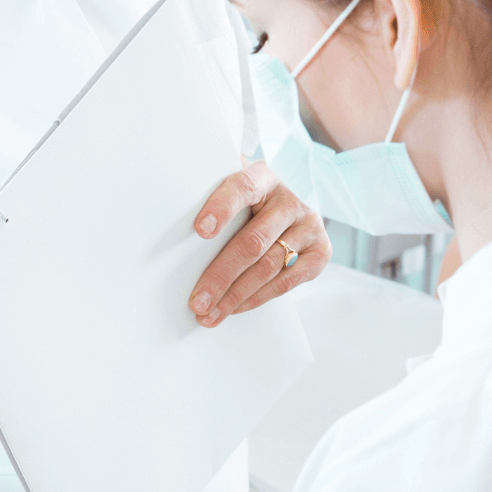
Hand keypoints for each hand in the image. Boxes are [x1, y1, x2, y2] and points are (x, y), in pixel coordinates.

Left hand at [188, 162, 328, 327]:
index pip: (242, 187)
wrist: (289, 209)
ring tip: (210, 313)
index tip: (200, 230)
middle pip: (253, 242)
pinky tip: (235, 308)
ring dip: (235, 296)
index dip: (221, 208)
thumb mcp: (233, 192)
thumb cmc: (251, 204)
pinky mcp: (321, 252)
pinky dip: (256, 299)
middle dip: (220, 276)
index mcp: (264, 178)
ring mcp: (309, 226)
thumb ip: (211, 197)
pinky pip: (285, 283)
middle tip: (198, 300)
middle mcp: (290, 200)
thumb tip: (170, 221)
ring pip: (268, 267)